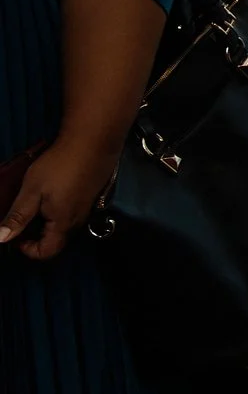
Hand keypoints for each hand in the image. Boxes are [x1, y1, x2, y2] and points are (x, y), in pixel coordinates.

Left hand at [0, 136, 116, 260]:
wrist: (93, 141)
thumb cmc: (59, 166)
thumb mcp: (32, 190)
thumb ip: (17, 216)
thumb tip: (0, 239)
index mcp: (62, 224)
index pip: (46, 252)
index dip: (28, 249)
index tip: (16, 232)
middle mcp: (77, 221)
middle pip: (55, 240)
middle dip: (35, 234)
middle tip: (21, 214)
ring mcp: (87, 208)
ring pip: (63, 225)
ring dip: (45, 221)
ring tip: (34, 201)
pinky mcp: (91, 196)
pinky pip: (71, 212)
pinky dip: (57, 210)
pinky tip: (51, 190)